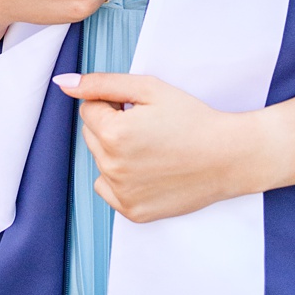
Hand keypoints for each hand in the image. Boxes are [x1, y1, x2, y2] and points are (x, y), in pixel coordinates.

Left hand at [55, 72, 253, 221]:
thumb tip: (63, 83)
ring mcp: (123, 193)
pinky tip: (149, 171)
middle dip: (112, 126)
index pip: (88, 108)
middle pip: (92, 135)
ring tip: (152, 149)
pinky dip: (120, 179)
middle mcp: (112, 167)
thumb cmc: (192, 119)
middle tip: (148, 128)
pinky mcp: (133, 212)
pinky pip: (107, 188)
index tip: (139, 109)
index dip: (113, 103)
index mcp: (113, 134)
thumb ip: (101, 83)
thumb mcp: (148, 89)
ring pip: (100, 160)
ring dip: (116, 151)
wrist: (230, 157)